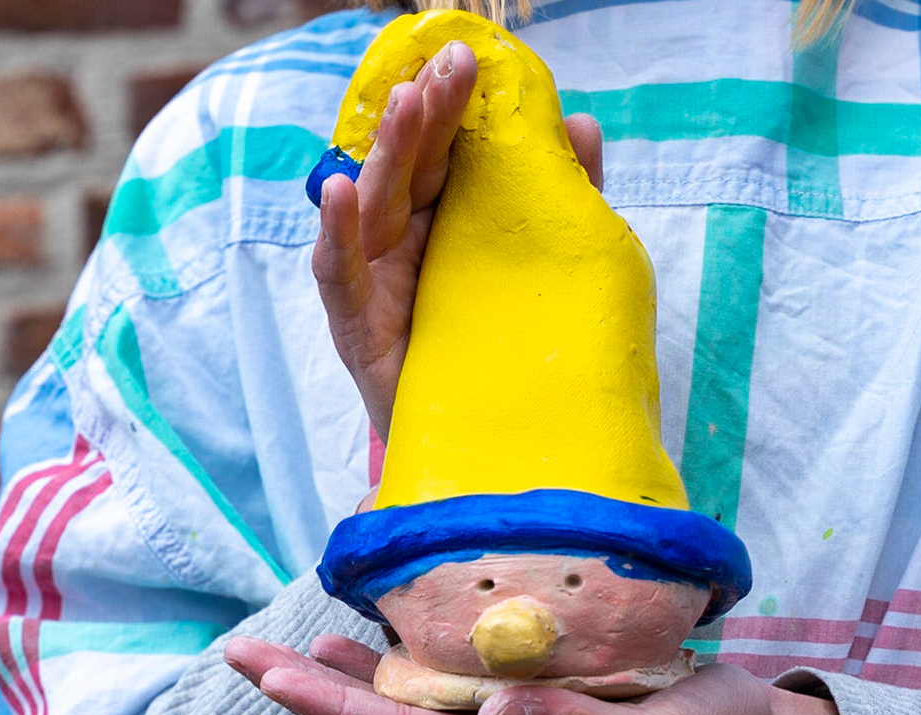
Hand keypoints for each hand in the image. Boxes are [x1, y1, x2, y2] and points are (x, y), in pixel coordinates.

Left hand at [224, 635, 854, 714]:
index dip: (328, 707)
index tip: (267, 672)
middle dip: (308, 689)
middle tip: (240, 652)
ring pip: (403, 701)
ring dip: (339, 677)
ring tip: (281, 647)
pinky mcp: (525, 694)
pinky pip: (443, 677)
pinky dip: (396, 658)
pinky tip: (369, 639)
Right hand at [313, 41, 603, 441]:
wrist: (485, 450)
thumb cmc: (505, 352)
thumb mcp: (542, 269)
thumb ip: (557, 201)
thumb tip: (582, 123)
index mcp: (448, 224)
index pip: (449, 155)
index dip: (457, 107)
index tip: (475, 57)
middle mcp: (407, 244)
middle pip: (412, 169)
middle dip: (428, 115)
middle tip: (450, 68)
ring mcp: (376, 282)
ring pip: (375, 207)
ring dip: (389, 153)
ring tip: (408, 105)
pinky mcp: (356, 327)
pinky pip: (340, 274)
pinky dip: (338, 233)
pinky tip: (343, 190)